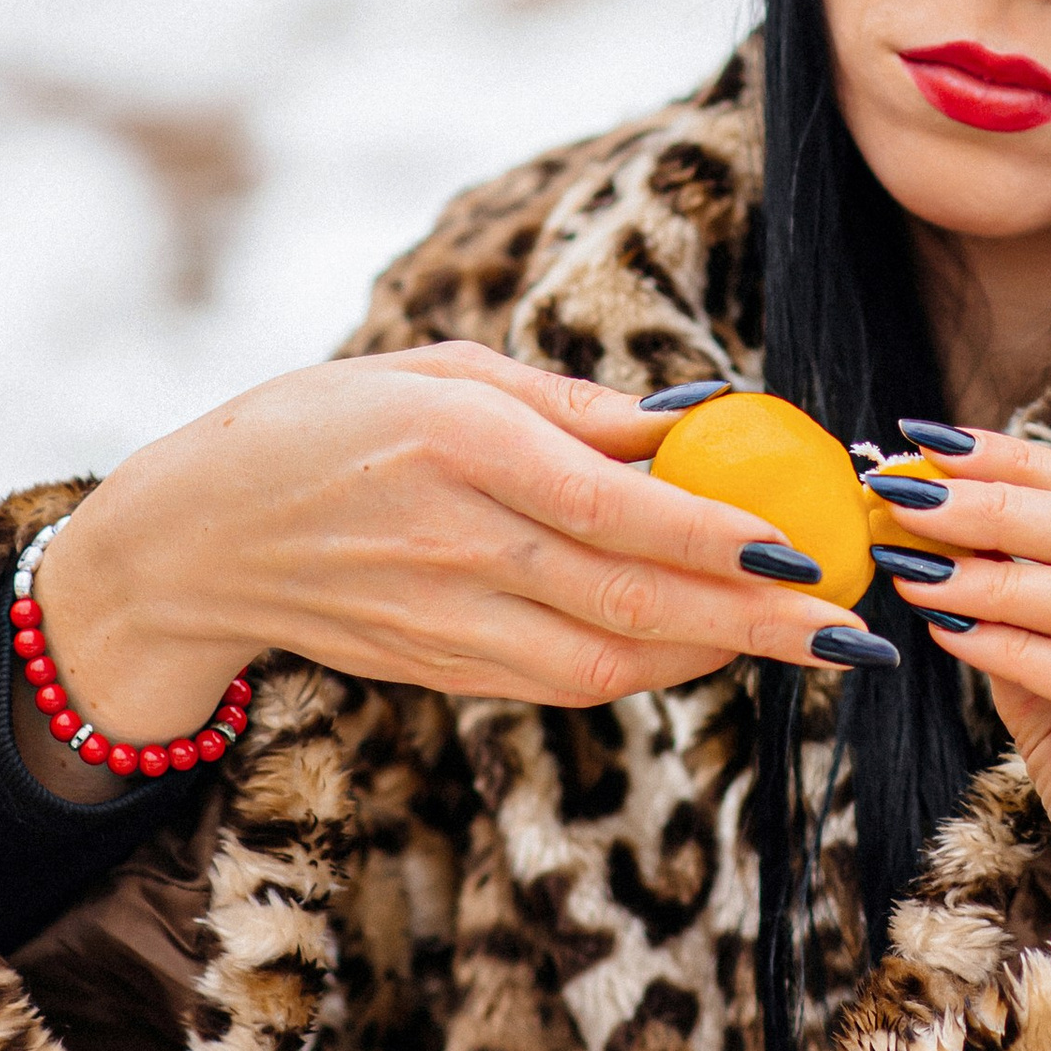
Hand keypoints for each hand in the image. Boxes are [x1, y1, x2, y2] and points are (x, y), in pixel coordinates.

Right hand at [21, 349, 876, 798]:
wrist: (196, 539)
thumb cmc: (327, 422)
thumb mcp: (439, 371)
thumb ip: (568, 403)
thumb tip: (696, 415)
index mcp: (462, 449)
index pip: (613, 507)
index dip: (713, 534)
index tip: (802, 545)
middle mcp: (460, 545)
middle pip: (630, 599)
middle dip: (753, 622)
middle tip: (854, 627)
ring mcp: (448, 621)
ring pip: (607, 658)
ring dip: (717, 657)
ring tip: (811, 642)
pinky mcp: (443, 670)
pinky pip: (566, 679)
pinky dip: (650, 670)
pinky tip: (711, 648)